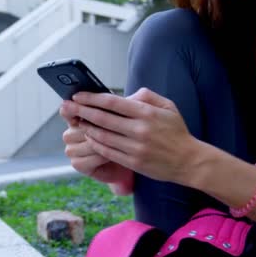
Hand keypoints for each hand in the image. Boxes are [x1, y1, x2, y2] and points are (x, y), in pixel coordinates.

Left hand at [63, 88, 202, 185]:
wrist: (189, 161)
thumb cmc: (176, 131)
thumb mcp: (167, 107)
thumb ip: (146, 96)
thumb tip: (126, 95)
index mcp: (146, 113)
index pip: (112, 102)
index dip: (92, 98)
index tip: (78, 95)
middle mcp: (139, 129)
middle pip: (102, 118)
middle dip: (81, 111)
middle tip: (67, 106)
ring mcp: (135, 147)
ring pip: (102, 136)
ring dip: (86, 128)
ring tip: (76, 121)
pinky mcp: (133, 162)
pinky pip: (107, 151)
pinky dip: (95, 143)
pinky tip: (89, 137)